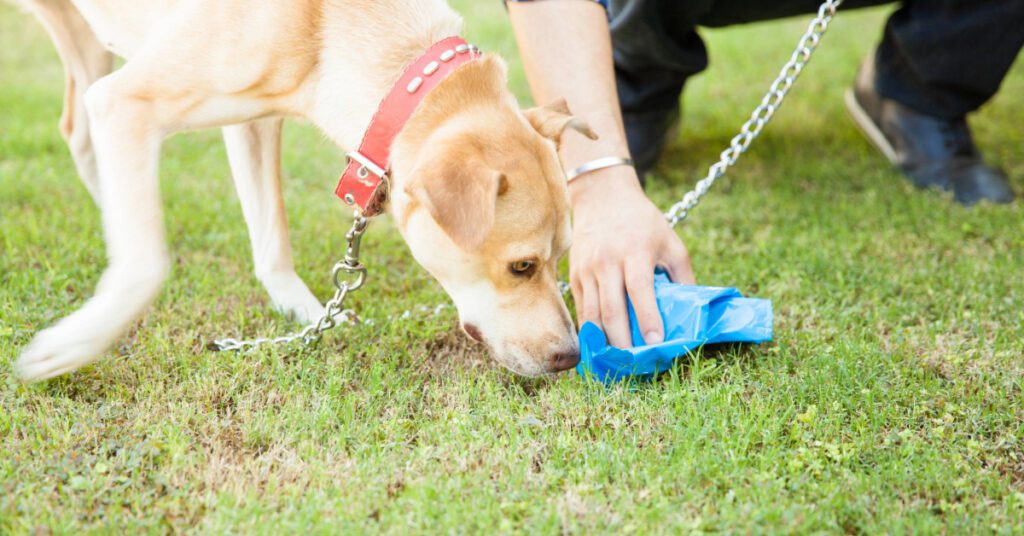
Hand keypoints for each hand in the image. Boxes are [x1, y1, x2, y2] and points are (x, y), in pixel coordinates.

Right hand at [569, 166, 694, 347]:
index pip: (640, 290)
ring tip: (616, 362)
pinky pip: (582, 309)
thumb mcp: (671, 242)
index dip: (648, 318)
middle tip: (633, 364)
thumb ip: (683, 276)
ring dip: (604, 341)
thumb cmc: (643, 222)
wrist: (602, 197)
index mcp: (636, 251)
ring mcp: (588, 269)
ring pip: (593, 313)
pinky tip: (600, 347)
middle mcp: (608, 261)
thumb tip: (692, 312)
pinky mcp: (575, 275)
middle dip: (622, 340)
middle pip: (612, 308)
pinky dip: (590, 331)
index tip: (655, 343)